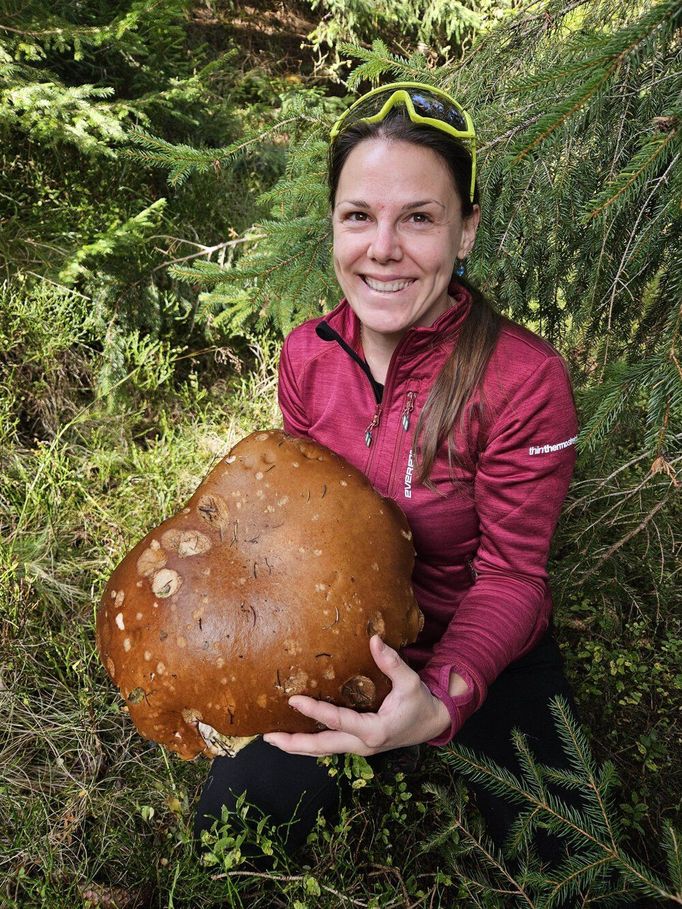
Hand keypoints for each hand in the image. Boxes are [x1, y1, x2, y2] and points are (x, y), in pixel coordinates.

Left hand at [262, 635, 450, 756]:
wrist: (432, 723)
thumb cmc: (420, 702)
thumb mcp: (410, 681)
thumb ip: (392, 662)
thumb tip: (374, 639)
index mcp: (374, 730)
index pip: (338, 721)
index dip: (315, 711)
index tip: (294, 700)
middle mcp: (363, 744)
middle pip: (322, 747)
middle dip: (294, 743)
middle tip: (268, 736)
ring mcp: (359, 748)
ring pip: (322, 751)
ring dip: (297, 746)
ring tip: (272, 738)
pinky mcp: (357, 745)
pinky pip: (329, 746)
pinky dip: (309, 743)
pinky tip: (294, 735)